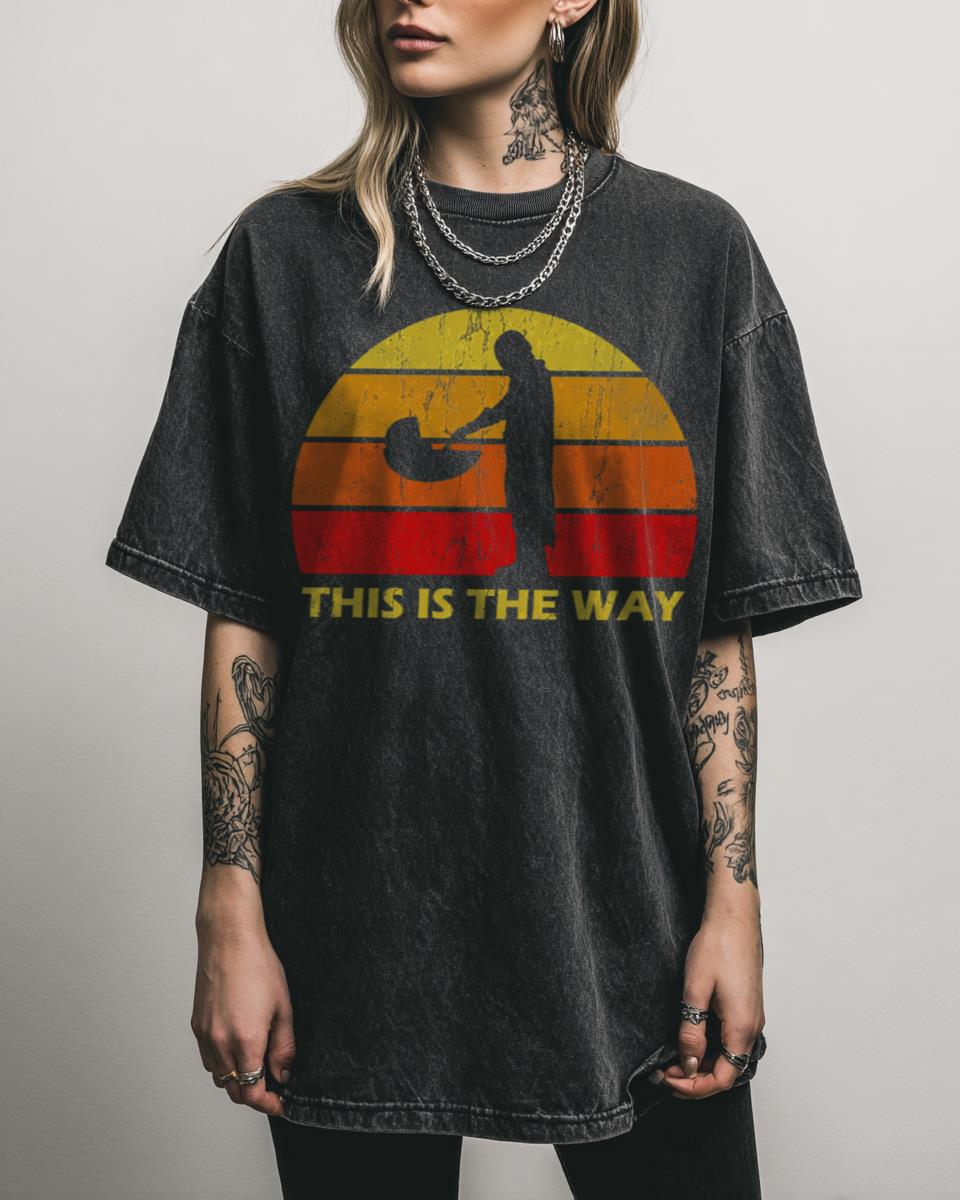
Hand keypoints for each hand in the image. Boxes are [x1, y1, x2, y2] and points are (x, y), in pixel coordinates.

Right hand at [191, 918, 295, 1116]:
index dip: (268, 1104)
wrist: (229, 939)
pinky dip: (223, 1065)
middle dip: (255, 1095)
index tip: (281, 1103)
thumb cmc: (258, 966)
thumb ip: (284, 1047)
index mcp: (245, 1040)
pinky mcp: (196, 1026)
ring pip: (219, 1077)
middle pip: (234, 1091)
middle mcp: (220, 1042)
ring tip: (258, 1066)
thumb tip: (284, 1074)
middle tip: (274, 1088)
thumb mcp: (283, 1007)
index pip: (252, 1092)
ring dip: (238, 1080)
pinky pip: (208, 1059)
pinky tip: (238, 1050)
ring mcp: (205, 1035)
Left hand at [658, 909, 764, 1099]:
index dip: (694, 1087)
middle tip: (664, 1072)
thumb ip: (692, 1031)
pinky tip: (691, 1041)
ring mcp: (752, 1017)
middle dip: (695, 1079)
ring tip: (673, 1059)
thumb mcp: (695, 990)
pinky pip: (731, 1040)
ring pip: (729, 1057)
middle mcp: (753, 1027)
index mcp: (742, 1027)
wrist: (734, 918)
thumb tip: (689, 1064)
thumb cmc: (717, 946)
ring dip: (703, 1064)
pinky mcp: (747, 1008)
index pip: (722, 1078)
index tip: (668, 1079)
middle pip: (727, 1071)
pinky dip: (711, 1049)